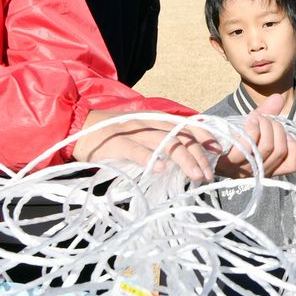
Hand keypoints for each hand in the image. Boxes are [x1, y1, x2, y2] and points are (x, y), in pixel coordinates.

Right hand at [73, 111, 217, 182]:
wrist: (78, 127)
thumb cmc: (112, 134)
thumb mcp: (140, 132)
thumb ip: (159, 141)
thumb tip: (183, 159)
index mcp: (155, 119)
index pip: (186, 125)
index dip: (204, 136)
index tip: (218, 150)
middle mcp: (148, 122)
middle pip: (180, 137)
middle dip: (198, 156)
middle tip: (207, 175)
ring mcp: (133, 131)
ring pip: (165, 143)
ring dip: (183, 160)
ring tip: (195, 176)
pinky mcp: (116, 143)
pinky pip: (136, 151)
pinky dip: (149, 159)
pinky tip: (161, 170)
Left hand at [214, 93, 295, 177]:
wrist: (202, 143)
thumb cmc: (231, 136)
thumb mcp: (253, 124)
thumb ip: (267, 112)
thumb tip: (278, 97)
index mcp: (267, 168)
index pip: (292, 165)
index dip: (293, 145)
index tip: (282, 132)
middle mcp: (257, 172)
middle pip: (280, 150)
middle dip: (276, 128)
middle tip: (265, 119)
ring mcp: (244, 169)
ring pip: (268, 147)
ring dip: (265, 125)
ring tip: (256, 118)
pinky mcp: (230, 163)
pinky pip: (251, 144)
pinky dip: (254, 127)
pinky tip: (249, 120)